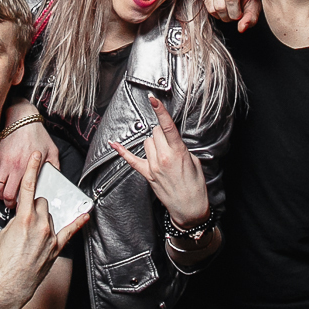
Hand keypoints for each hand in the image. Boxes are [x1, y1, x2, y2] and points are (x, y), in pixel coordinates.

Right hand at [0, 105, 60, 204]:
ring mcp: (2, 162)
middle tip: (13, 204)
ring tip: (5, 197)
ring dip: (0, 195)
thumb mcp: (52, 151)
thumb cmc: (37, 135)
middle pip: (6, 193)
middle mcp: (12, 166)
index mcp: (27, 167)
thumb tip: (57, 179)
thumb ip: (54, 167)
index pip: (20, 193)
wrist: (21, 119)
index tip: (22, 205)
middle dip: (9, 202)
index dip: (20, 202)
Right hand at [0, 153, 87, 308]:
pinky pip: (69, 231)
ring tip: (33, 235)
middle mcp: (39, 224)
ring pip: (51, 215)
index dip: (32, 169)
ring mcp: (49, 236)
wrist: (9, 284)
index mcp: (23, 218)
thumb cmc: (4, 260)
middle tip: (27, 218)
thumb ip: (17, 219)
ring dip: (44, 219)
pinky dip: (77, 222)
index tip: (36, 156)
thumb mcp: (5, 233)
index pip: (28, 188)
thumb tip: (24, 215)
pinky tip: (85, 214)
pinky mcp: (56, 248)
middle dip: (35, 206)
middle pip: (42, 202)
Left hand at [110, 95, 211, 230]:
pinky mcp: (147, 174)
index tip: (153, 99)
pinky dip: (122, 151)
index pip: (168, 127)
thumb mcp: (194, 161)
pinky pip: (131, 159)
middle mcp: (163, 158)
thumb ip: (181, 148)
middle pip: (156, 132)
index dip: (161, 111)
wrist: (190, 208)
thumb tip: (172, 141)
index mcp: (178, 152)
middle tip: (171, 142)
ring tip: (164, 152)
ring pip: (147, 142)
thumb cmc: (195, 186)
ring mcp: (153, 166)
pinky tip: (114, 144)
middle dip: (163, 132)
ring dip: (154, 142)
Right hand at [204, 0, 260, 32]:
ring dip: (224, 16)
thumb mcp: (253, 6)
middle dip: (234, 14)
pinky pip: (208, 7)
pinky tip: (222, 9)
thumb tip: (241, 27)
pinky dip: (216, 14)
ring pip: (217, 5)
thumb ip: (251, 18)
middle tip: (237, 15)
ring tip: (229, 12)